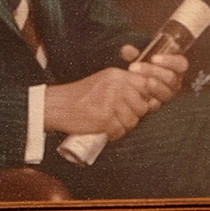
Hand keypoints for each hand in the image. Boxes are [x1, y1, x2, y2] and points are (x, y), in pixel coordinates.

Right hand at [45, 59, 176, 138]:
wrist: (57, 105)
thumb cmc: (81, 96)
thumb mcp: (104, 82)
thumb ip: (125, 86)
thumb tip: (153, 102)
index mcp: (117, 75)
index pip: (146, 86)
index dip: (145, 99)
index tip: (136, 106)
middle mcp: (116, 86)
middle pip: (142, 107)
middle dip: (134, 116)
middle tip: (119, 118)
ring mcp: (110, 102)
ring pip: (132, 121)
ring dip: (123, 127)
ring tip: (110, 124)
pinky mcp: (104, 118)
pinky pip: (120, 131)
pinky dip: (113, 135)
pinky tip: (104, 131)